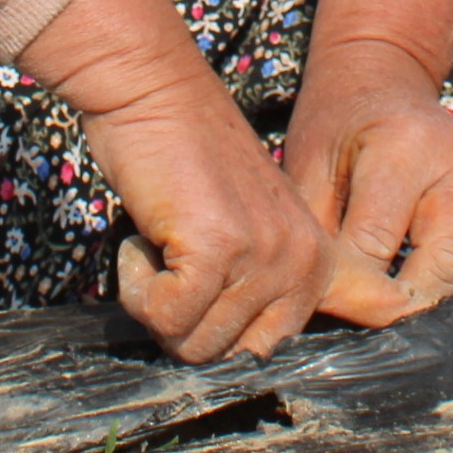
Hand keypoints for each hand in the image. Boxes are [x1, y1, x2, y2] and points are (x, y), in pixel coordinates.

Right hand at [24, 0, 407, 362]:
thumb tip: (247, 364)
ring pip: (194, 344)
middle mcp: (304, 260)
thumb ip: (261, 288)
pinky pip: (165, 315)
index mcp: (316, 261)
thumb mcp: (246, 229)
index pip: (279, 350)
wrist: (151, 89)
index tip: (206, 311)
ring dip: (155, 302)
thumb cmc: (183, 158)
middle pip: (229, 356)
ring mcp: (266, 255)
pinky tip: (143, 238)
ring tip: (161, 240)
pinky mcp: (219, 247)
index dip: (233, 344)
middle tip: (170, 264)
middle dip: (183, 323)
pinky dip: (136, 287)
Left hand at [284, 49, 452, 308]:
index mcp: (404, 146)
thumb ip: (319, 236)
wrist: (383, 74)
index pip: (377, 246)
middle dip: (399, 309)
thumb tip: (318, 305)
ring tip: (376, 311)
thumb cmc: (334, 120)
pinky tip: (399, 290)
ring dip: (422, 304)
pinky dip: (435, 287)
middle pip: (442, 269)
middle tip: (357, 325)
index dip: (347, 289)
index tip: (318, 305)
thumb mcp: (309, 167)